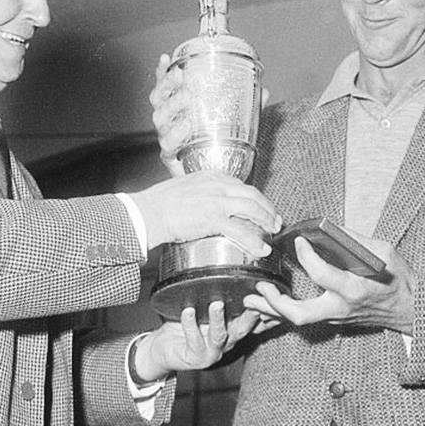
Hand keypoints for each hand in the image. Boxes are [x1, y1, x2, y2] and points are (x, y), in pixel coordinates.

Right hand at [129, 170, 279, 255]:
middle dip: (268, 208)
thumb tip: (206, 202)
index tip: (263, 207)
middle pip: (253, 195)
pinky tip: (261, 249)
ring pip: (253, 209)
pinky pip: (240, 230)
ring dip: (267, 221)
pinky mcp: (213, 217)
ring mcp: (217, 201)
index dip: (256, 198)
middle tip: (275, 220)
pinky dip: (254, 240)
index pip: (242, 185)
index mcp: (212, 176)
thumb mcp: (185, 187)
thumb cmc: (160, 203)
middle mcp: (218, 185)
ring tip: (273, 232)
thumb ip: (200, 192)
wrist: (149, 212)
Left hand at [130, 301, 272, 380]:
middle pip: (242, 329)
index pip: (251, 319)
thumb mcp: (202, 309)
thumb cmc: (182, 326)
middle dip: (249, 315)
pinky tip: (187, 311)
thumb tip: (220, 266)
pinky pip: (194, 340)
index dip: (260, 308)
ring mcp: (212, 352)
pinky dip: (190, 324)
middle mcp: (226, 342)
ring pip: (219, 335)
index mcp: (231, 329)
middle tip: (250, 299)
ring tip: (216, 304)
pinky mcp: (195, 358)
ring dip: (218, 319)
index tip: (264, 292)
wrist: (161, 349)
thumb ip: (214, 296)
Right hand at [149, 54, 271, 178]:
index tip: (166, 57)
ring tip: (186, 98)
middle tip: (182, 77)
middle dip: (168, 85)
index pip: (165, 86)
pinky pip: (168, 146)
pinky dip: (175, 135)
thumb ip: (247, 108)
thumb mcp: (234, 122)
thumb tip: (265, 92)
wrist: (215, 177)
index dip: (162, 72)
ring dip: (172, 106)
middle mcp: (169, 121)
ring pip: (161, 119)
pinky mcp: (171, 157)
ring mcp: (168, 138)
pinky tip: (185, 126)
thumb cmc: (217, 146)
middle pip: (159, 99)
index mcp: (178, 108)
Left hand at [243, 236, 416, 333]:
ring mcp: (336, 318)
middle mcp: (341, 307)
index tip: (299, 242)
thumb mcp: (384, 251)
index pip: (322, 275)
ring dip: (272, 310)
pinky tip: (268, 304)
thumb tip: (329, 228)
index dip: (307, 257)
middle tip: (261, 286)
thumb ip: (356, 241)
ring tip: (252, 299)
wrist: (410, 309)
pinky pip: (304, 319)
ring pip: (298, 320)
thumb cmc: (399, 280)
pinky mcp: (333, 320)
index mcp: (355, 288)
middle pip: (301, 313)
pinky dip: (283, 312)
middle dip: (276, 302)